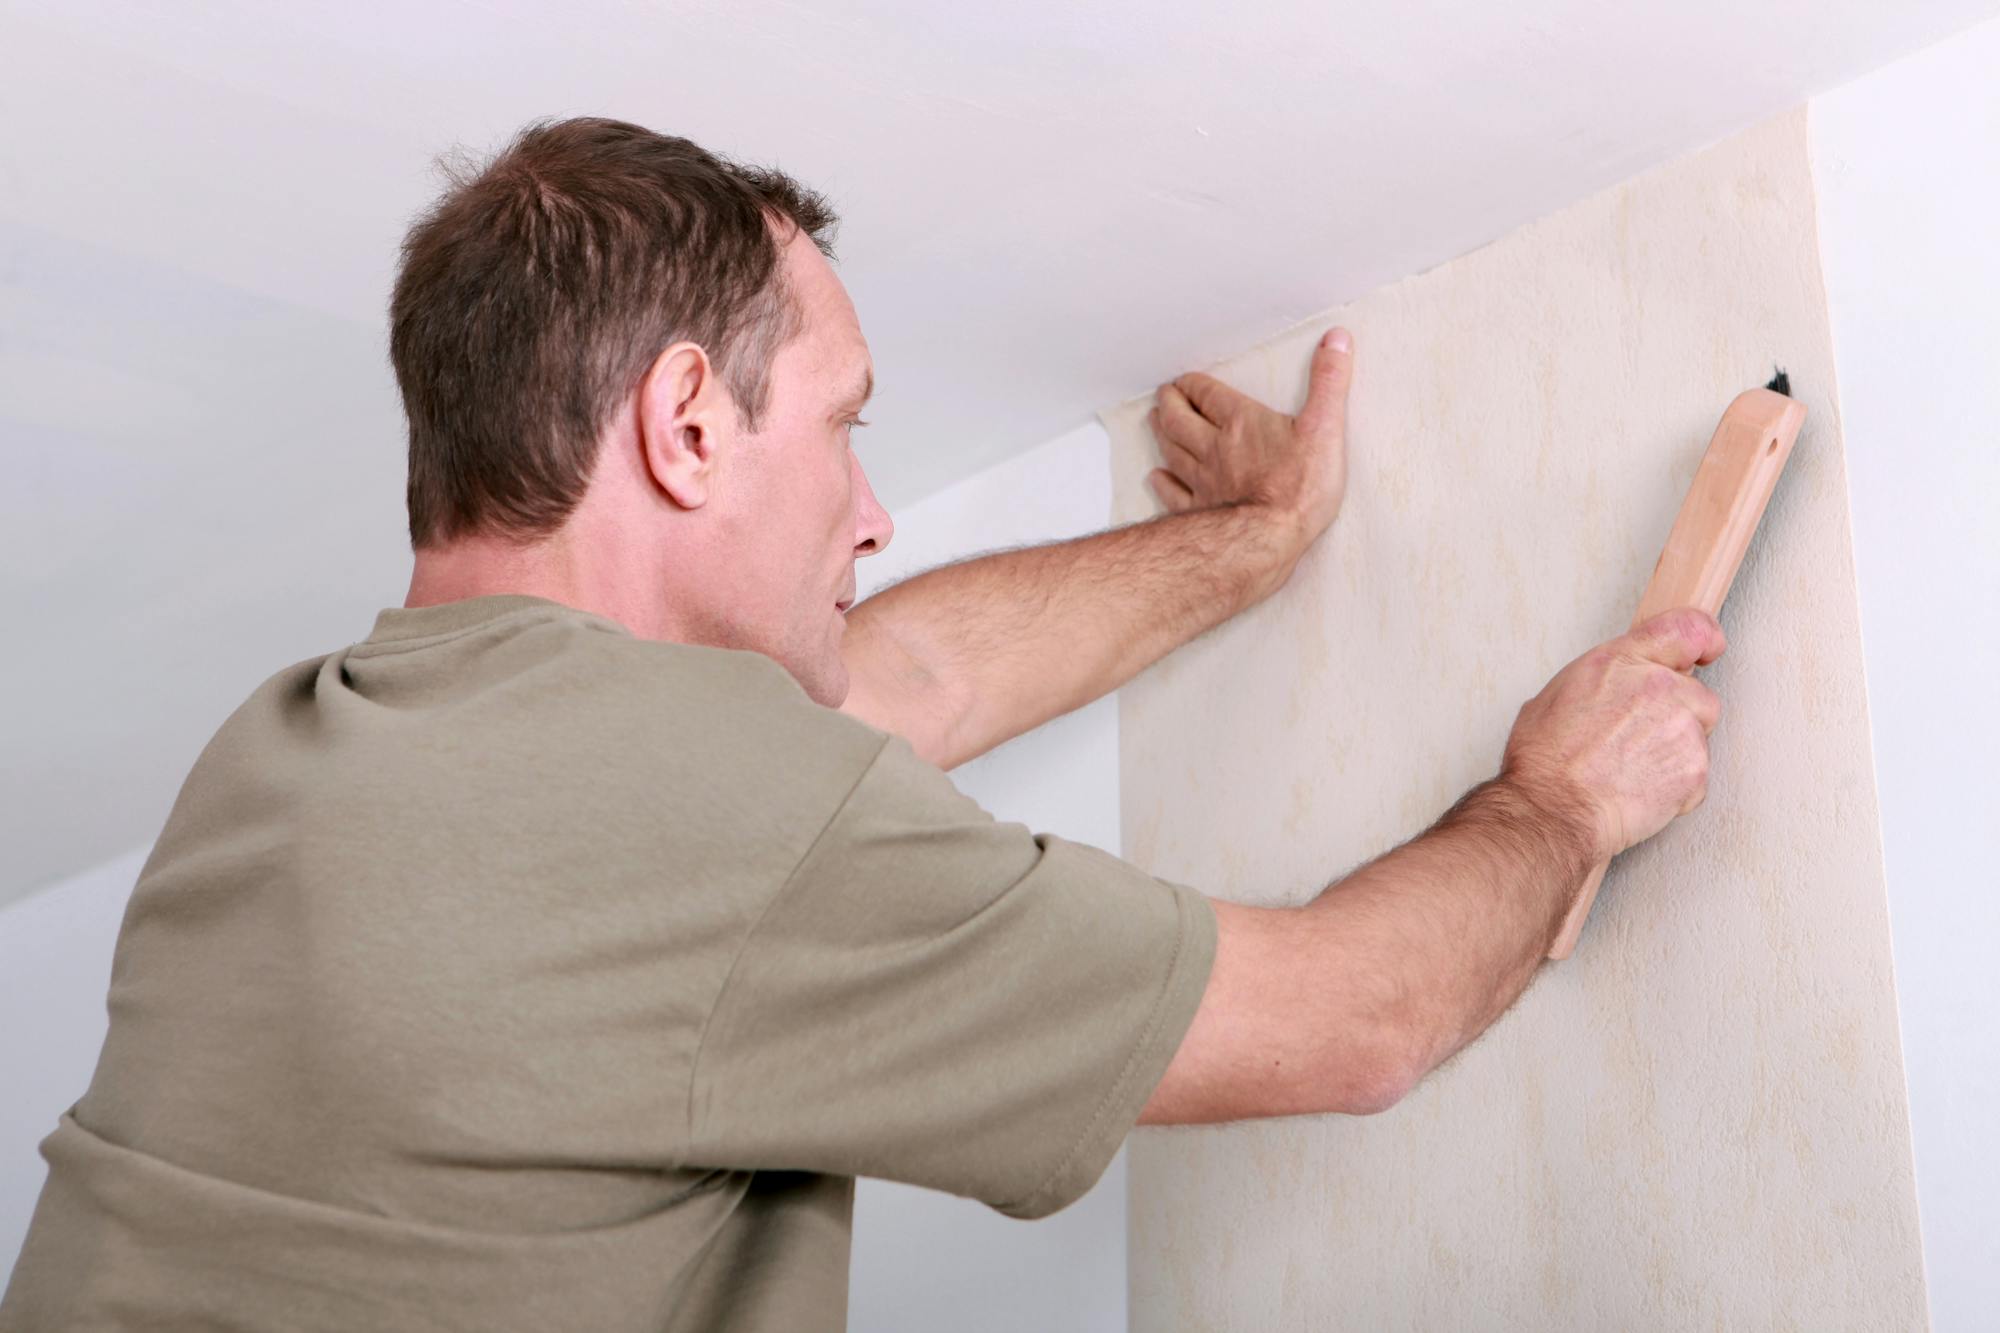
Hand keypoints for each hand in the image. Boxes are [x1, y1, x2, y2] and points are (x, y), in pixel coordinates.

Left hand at [1146, 326, 1353, 558]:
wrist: (1270, 538)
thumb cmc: (1299, 486)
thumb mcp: (1324, 426)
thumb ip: (1329, 382)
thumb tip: (1337, 339)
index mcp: (1241, 422)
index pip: (1208, 394)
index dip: (1194, 384)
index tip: (1185, 379)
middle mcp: (1214, 447)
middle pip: (1181, 419)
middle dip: (1170, 404)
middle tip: (1164, 395)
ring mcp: (1203, 481)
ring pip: (1173, 451)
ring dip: (1162, 434)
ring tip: (1155, 421)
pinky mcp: (1200, 511)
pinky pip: (1174, 494)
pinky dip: (1163, 484)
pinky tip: (1156, 478)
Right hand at [1499, 608, 1726, 864]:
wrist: (1555, 809)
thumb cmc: (1544, 761)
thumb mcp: (1555, 696)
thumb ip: (1602, 681)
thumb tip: (1613, 688)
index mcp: (1620, 662)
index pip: (1685, 628)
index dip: (1704, 639)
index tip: (1708, 649)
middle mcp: (1657, 686)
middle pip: (1698, 693)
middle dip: (1678, 715)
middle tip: (1640, 739)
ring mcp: (1682, 727)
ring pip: (1697, 735)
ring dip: (1674, 751)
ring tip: (1631, 769)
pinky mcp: (1695, 768)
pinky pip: (1696, 774)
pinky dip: (1675, 786)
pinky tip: (1639, 789)